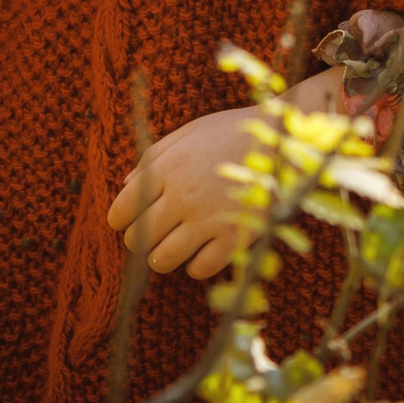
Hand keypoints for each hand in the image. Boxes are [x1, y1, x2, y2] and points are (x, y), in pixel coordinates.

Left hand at [106, 105, 259, 278]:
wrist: (283, 139)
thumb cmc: (231, 133)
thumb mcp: (189, 133)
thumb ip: (153, 157)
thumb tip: (124, 186)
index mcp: (167, 168)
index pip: (121, 210)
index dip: (120, 220)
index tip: (128, 220)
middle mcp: (183, 196)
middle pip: (138, 239)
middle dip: (140, 239)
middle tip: (154, 233)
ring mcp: (209, 220)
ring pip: (163, 259)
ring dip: (162, 257)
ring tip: (173, 247)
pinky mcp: (235, 239)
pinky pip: (200, 269)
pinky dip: (196, 265)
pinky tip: (202, 251)